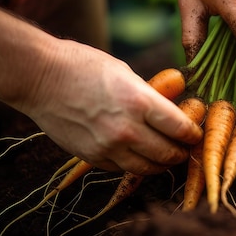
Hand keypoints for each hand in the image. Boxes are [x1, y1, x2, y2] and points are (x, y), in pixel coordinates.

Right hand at [20, 40, 202, 174]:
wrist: (40, 77)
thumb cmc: (85, 66)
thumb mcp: (127, 73)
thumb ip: (151, 95)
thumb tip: (176, 105)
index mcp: (141, 102)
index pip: (180, 129)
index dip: (193, 134)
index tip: (195, 134)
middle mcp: (127, 129)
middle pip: (168, 154)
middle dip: (181, 153)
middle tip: (185, 149)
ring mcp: (108, 147)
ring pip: (147, 169)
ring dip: (161, 165)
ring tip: (166, 157)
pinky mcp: (92, 157)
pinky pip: (123, 168)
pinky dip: (135, 165)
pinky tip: (138, 156)